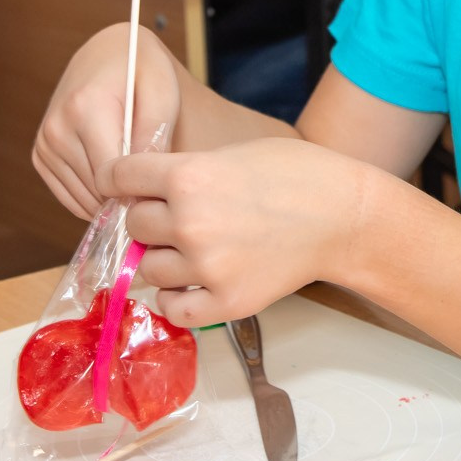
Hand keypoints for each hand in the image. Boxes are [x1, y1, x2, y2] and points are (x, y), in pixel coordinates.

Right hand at [31, 22, 182, 219]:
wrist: (110, 54)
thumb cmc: (143, 72)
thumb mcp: (162, 93)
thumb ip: (155, 135)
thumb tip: (141, 181)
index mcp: (85, 108)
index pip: (110, 176)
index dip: (138, 189)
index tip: (158, 184)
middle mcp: (57, 127)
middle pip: (96, 191)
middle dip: (126, 194)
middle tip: (150, 178)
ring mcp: (45, 143)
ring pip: (83, 199)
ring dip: (110, 197)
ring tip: (133, 173)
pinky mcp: (41, 155)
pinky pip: (70, 197)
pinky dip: (94, 196)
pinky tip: (113, 176)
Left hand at [112, 137, 372, 326]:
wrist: (343, 216)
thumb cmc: (295, 175)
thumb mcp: (231, 152)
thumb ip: (183, 172)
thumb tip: (139, 193)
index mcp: (188, 175)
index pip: (117, 177)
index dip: (118, 179)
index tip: (123, 185)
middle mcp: (189, 221)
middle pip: (133, 224)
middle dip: (148, 219)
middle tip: (175, 216)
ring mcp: (206, 266)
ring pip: (147, 268)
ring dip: (161, 259)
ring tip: (192, 248)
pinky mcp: (225, 302)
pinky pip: (173, 308)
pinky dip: (176, 297)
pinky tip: (192, 282)